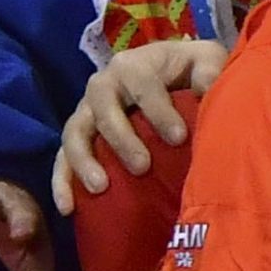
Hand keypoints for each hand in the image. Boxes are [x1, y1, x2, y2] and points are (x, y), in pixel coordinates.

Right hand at [52, 38, 229, 206]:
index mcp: (133, 65)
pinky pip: (61, 159)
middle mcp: (102, 85)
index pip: (142, 84)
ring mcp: (86, 112)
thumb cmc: (188, 72)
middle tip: (143, 166)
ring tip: (101, 187)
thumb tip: (207, 89)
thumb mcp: (206, 62)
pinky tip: (67, 208)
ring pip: (74, 133)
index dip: (158, 110)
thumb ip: (209, 72)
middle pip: (103, 108)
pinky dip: (61, 182)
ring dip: (84, 161)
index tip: (179, 137)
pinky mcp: (79, 138)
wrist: (169, 77)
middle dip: (121, 138)